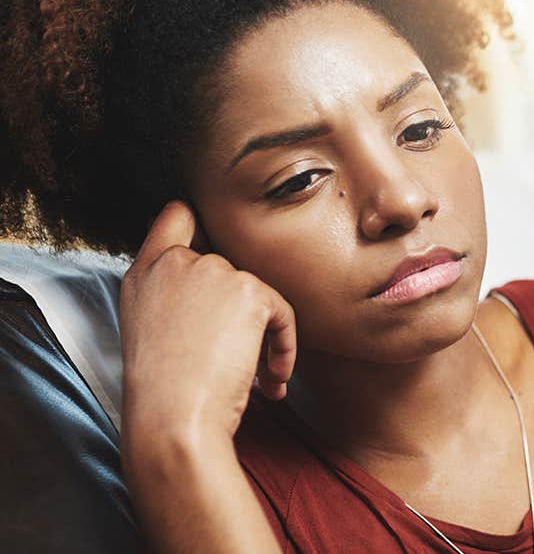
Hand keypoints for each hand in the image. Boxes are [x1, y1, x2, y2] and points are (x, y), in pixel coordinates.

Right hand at [119, 201, 296, 442]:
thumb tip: (218, 301)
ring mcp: (212, 270)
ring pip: (258, 296)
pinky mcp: (248, 289)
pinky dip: (285, 348)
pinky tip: (272, 379)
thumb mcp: (151, 331)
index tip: (217, 255)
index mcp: (144, 274)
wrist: (173, 419)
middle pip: (230, 268)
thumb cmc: (164, 394)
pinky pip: (283, 314)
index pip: (176, 217)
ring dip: (265, 339)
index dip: (201, 227)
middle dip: (242, 316)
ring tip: (258, 379)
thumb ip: (175, 298)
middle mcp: (175, 263)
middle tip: (241, 359)